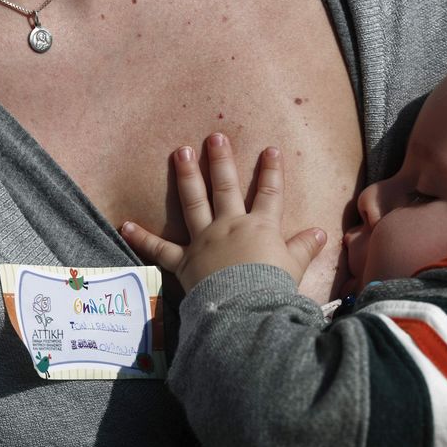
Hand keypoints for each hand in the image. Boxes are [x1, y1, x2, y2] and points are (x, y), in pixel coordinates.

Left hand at [121, 133, 326, 291]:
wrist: (245, 310)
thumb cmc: (272, 288)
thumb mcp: (295, 267)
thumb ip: (305, 248)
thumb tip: (321, 233)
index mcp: (260, 227)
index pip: (270, 193)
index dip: (271, 171)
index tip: (271, 150)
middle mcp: (230, 226)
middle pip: (226, 187)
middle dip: (222, 161)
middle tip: (215, 137)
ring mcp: (205, 241)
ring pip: (194, 203)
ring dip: (187, 176)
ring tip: (180, 152)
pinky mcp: (185, 261)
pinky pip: (161, 249)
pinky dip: (143, 238)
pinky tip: (125, 224)